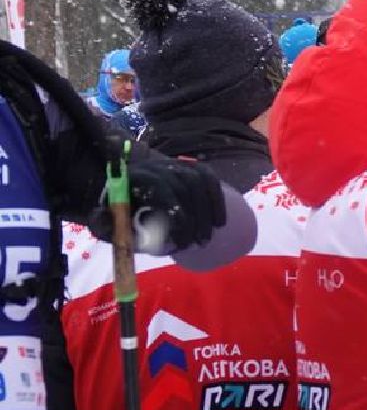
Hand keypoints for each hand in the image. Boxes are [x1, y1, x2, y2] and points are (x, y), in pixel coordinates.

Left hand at [89, 156, 227, 251]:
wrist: (127, 193)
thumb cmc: (117, 212)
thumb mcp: (105, 220)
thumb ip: (103, 225)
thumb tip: (109, 223)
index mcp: (134, 176)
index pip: (162, 189)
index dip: (176, 217)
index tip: (181, 244)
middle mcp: (156, 165)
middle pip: (185, 187)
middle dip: (195, 219)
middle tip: (199, 243)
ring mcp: (175, 164)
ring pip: (199, 182)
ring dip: (208, 211)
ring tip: (208, 236)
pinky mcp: (189, 167)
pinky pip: (209, 178)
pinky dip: (217, 199)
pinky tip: (220, 221)